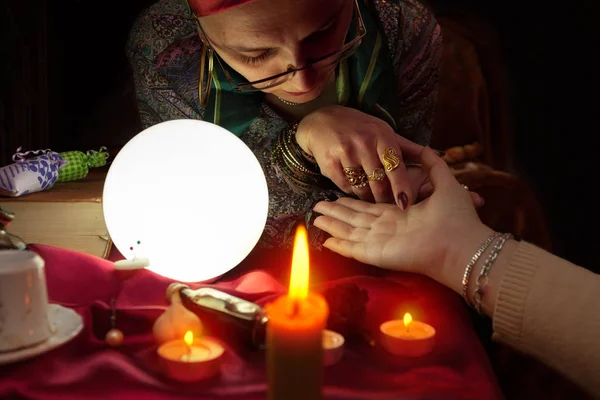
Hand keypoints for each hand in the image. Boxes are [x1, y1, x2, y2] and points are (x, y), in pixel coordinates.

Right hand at [296, 105, 424, 208]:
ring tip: (370, 196)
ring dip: (368, 197)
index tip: (405, 204)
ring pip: (362, 188)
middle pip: (379, 183)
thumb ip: (407, 148)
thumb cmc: (359, 128)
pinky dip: (351, 190)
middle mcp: (364, 143)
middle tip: (388, 206)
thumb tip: (438, 155)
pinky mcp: (330, 164)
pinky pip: (346, 188)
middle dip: (384, 198)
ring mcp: (346, 153)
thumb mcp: (384, 132)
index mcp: (382, 136)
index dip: (401, 188)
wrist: (322, 121)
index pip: (396, 167)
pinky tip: (353, 184)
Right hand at [313, 146, 492, 281]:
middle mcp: (388, 228)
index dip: (354, 200)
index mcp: (400, 214)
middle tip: (317, 207)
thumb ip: (433, 165)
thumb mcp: (445, 183)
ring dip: (332, 224)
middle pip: (355, 219)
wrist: (463, 244)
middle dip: (336, 212)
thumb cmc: (457, 216)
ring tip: (314, 218)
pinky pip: (353, 248)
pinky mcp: (378, 253)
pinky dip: (338, 244)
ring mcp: (381, 242)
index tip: (339, 194)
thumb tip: (425, 147)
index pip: (371, 206)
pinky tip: (325, 240)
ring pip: (350, 231)